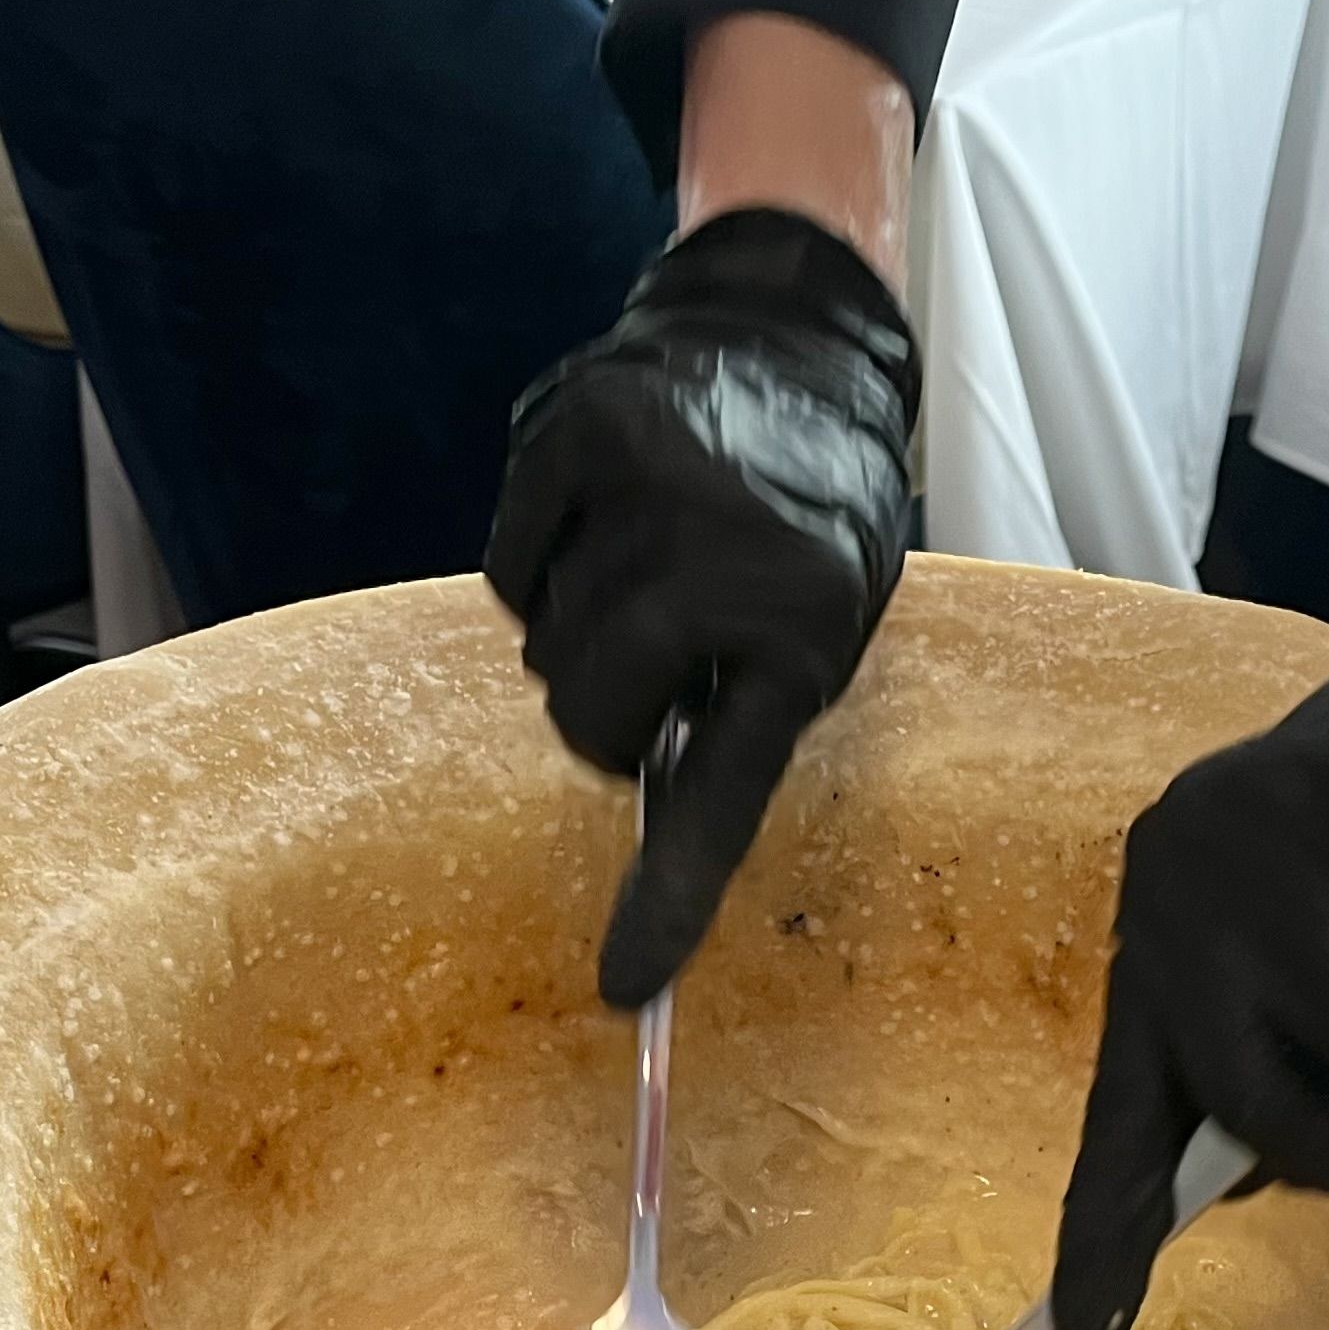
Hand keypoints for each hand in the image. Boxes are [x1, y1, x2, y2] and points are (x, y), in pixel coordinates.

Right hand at [486, 206, 917, 1006]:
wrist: (794, 341)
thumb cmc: (809, 510)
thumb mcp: (824, 616)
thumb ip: (740, 704)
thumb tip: (639, 796)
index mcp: (804, 628)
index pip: (723, 796)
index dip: (669, 900)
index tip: (625, 987)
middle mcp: (724, 557)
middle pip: (588, 724)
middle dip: (606, 718)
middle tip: (655, 664)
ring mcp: (641, 488)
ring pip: (541, 650)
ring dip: (576, 632)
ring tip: (646, 565)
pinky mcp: (568, 432)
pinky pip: (504, 568)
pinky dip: (534, 565)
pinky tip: (599, 521)